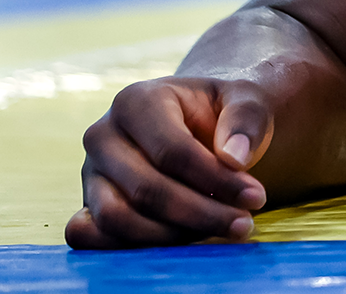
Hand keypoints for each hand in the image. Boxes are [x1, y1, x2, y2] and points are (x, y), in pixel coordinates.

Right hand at [65, 77, 273, 248]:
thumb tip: (234, 158)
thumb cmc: (222, 113)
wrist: (199, 124)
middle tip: (244, 224)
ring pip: (118, 218)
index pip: (172, 151)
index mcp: (137, 100)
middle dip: (200, 213)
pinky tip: (183, 241)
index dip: (215, 180)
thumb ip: (246, 120)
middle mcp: (103, 135)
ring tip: (221, 230)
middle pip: (146, 189)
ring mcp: (91, 172)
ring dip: (172, 235)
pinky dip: (136, 247)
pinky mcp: (89, 204)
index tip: (255, 197)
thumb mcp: (246, 100)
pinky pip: (95, 237)